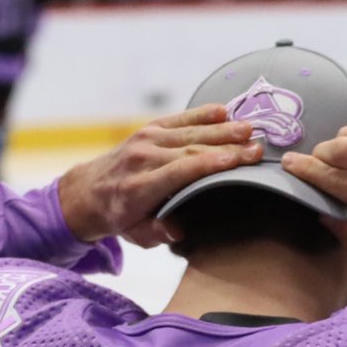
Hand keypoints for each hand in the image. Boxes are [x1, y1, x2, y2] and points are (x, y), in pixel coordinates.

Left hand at [59, 104, 261, 246]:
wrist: (89, 191)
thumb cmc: (120, 216)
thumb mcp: (136, 234)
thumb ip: (157, 232)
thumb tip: (178, 228)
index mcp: (140, 187)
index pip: (181, 171)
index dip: (212, 164)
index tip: (241, 160)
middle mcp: (142, 158)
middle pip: (192, 149)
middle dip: (227, 148)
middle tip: (257, 148)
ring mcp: (145, 139)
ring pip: (190, 132)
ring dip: (222, 130)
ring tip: (250, 129)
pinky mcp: (149, 129)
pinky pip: (179, 119)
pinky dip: (203, 114)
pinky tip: (225, 111)